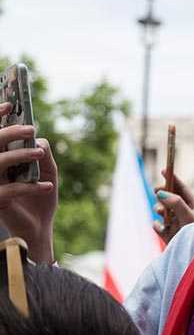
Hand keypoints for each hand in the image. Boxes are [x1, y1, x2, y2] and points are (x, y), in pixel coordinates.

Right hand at [0, 103, 57, 263]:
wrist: (38, 230)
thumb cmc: (39, 199)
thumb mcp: (46, 173)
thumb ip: (42, 154)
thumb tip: (38, 139)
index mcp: (1, 161)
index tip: (9, 104)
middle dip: (9, 133)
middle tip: (31, 128)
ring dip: (19, 156)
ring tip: (39, 154)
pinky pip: (10, 191)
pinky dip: (30, 186)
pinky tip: (48, 187)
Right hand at [153, 170, 193, 243]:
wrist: (193, 261)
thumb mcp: (188, 217)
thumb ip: (176, 203)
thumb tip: (161, 193)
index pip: (184, 190)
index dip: (174, 180)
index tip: (164, 170)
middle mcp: (186, 216)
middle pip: (170, 199)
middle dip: (163, 194)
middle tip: (157, 191)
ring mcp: (176, 226)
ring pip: (162, 211)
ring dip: (159, 209)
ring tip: (161, 212)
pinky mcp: (168, 236)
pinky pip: (157, 226)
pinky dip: (157, 226)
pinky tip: (162, 230)